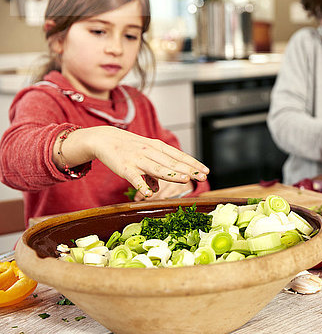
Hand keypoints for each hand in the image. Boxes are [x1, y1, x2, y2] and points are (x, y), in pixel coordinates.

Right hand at [54, 126, 208, 197]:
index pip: (179, 155)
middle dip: (189, 169)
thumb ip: (155, 170)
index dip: (193, 163)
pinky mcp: (125, 168)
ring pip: (158, 168)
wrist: (104, 139)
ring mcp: (138, 160)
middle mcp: (150, 152)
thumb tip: (160, 188)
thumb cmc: (128, 147)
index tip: (206, 170)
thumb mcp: (146, 153)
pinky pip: (135, 178)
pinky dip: (143, 186)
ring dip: (172, 174)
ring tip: (185, 180)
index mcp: (157, 147)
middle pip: (172, 162)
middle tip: (203, 176)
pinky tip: (150, 194)